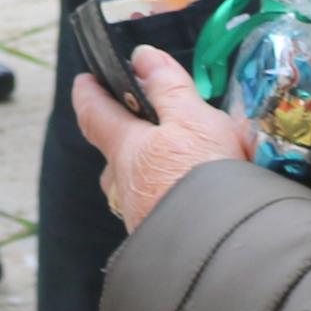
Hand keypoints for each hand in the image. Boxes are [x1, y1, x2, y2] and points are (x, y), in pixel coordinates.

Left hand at [71, 46, 255, 230]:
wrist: (225, 253)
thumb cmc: (206, 177)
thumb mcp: (194, 119)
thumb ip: (168, 88)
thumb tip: (142, 57)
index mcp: (125, 149)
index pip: (94, 113)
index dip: (88, 92)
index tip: (85, 79)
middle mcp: (125, 186)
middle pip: (114, 158)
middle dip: (124, 140)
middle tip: (145, 126)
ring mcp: (143, 219)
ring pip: (137, 188)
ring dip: (151, 174)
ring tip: (183, 165)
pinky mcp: (163, 244)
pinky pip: (161, 212)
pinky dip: (173, 199)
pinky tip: (200, 200)